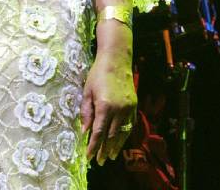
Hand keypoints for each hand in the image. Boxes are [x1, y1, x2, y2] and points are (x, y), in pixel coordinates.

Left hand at [81, 43, 136, 165]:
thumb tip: (85, 131)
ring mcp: (128, 107)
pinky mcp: (134, 103)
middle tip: (101, 161)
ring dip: (117, 145)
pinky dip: (125, 134)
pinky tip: (121, 140)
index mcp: (104, 106)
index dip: (93, 146)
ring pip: (123, 132)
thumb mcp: (87, 92)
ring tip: (111, 156)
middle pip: (111, 135)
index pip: (98, 132)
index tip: (89, 157)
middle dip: (105, 150)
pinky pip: (130, 123)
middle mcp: (118, 109)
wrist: (117, 58)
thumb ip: (86, 113)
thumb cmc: (98, 73)